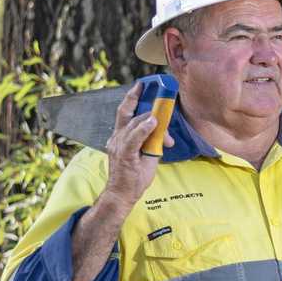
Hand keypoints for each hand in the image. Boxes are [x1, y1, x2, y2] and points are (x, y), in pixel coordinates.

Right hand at [100, 81, 174, 211]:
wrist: (122, 195)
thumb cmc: (133, 176)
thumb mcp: (146, 154)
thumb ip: (152, 141)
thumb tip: (164, 135)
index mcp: (120, 136)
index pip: (125, 112)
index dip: (133, 97)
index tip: (141, 86)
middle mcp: (117, 137)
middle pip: (127, 112)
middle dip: (139, 98)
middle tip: (156, 90)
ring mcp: (119, 145)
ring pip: (134, 123)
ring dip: (152, 119)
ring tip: (163, 116)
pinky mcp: (124, 155)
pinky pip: (134, 139)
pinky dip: (143, 129)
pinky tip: (153, 122)